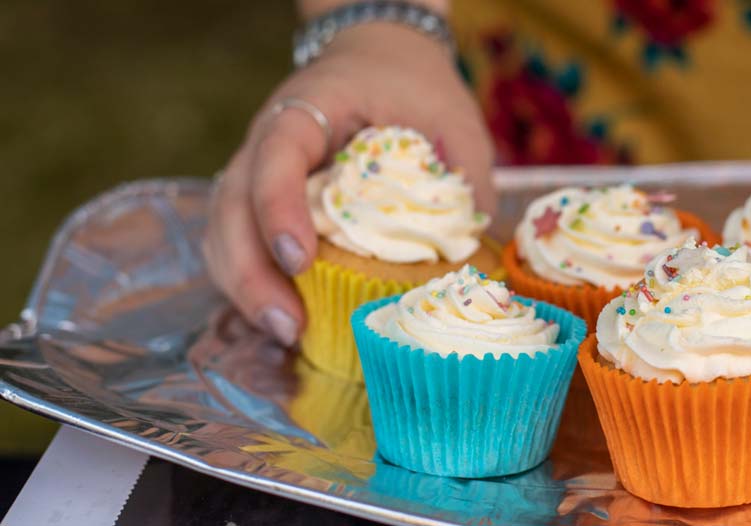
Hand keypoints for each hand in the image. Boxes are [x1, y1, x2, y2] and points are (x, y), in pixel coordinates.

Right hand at [203, 22, 493, 345]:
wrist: (381, 58)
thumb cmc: (414, 87)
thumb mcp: (452, 118)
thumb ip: (465, 173)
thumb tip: (475, 249)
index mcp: (310, 107)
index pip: (277, 154)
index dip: (279, 208)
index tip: (300, 259)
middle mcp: (267, 137)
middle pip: (233, 206)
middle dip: (252, 272)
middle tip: (289, 325)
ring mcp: (256, 169)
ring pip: (224, 231)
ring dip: (246, 287)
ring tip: (286, 333)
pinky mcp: (261, 200)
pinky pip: (237, 243)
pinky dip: (251, 283)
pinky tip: (283, 319)